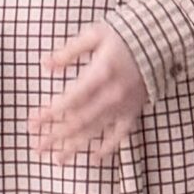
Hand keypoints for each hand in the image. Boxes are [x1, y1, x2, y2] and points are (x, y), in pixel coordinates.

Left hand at [29, 21, 148, 164]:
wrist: (160, 40)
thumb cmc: (124, 34)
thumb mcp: (95, 34)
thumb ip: (69, 51)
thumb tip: (46, 66)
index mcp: (100, 74)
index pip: (70, 101)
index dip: (50, 114)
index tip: (33, 123)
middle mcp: (111, 94)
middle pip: (79, 121)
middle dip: (56, 136)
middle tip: (37, 148)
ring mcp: (123, 105)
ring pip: (96, 131)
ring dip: (75, 146)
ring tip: (57, 160)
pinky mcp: (133, 110)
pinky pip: (121, 134)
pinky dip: (109, 148)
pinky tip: (94, 159)